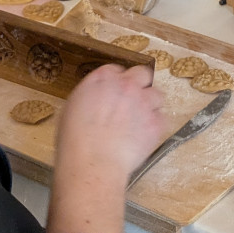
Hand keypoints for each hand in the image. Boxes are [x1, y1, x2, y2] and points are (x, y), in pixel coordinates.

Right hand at [57, 63, 168, 180]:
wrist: (93, 162)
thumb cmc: (75, 141)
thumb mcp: (71, 109)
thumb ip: (89, 96)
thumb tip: (95, 100)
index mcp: (103, 79)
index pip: (115, 69)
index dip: (115, 81)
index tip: (114, 91)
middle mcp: (126, 85)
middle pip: (142, 73)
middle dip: (139, 84)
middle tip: (133, 99)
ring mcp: (144, 102)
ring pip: (156, 94)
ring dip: (150, 104)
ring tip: (141, 119)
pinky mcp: (156, 122)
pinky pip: (162, 117)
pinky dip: (155, 124)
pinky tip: (144, 134)